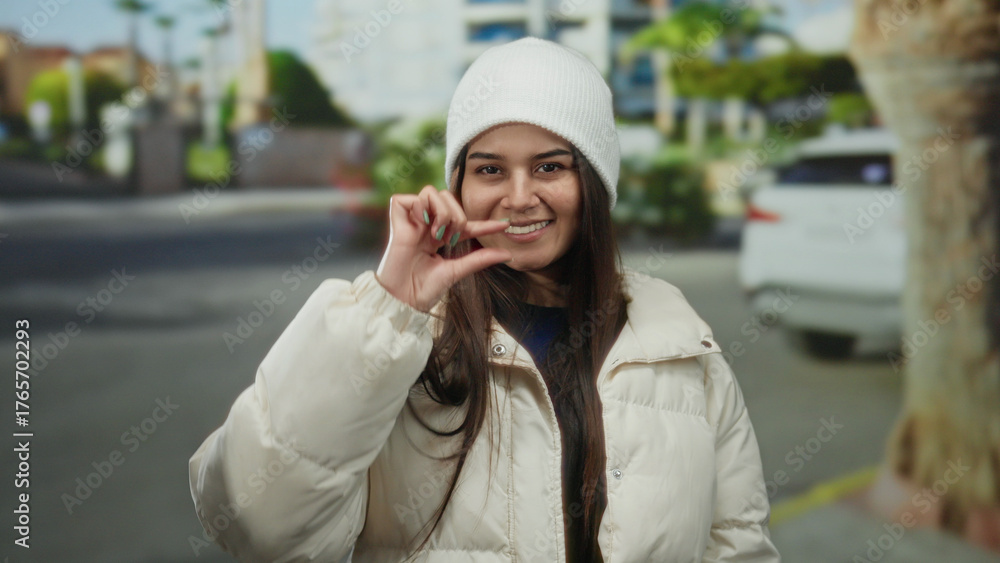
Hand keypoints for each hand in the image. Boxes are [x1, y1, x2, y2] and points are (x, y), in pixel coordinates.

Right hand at [375, 185, 511, 312]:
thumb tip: (508, 254)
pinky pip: (410, 198)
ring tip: (436, 235)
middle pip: (447, 196)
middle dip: (457, 215)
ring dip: (442, 212)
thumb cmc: (424, 289)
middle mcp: (426, 225)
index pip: (465, 223)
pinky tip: (422, 226)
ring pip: (432, 193)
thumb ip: (480, 259)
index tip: (504, 226)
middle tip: (451, 238)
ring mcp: (411, 221)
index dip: (484, 223)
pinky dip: (421, 208)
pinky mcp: (396, 218)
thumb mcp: (457, 270)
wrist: (403, 297)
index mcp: (439, 236)